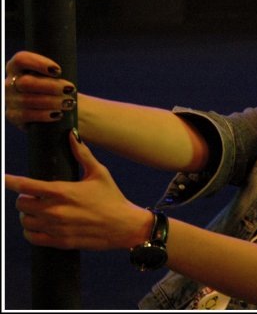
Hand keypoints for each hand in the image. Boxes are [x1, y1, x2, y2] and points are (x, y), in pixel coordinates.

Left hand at [4, 129, 151, 250]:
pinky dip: (31, 231)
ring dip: (28, 215)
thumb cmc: (112, 198)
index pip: (26, 185)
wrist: (124, 226)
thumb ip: (82, 154)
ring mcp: (56, 227)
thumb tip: (72, 135)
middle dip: (24, 199)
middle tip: (34, 197)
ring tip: (37, 211)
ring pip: (25, 221)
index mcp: (63, 191)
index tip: (4, 178)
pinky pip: (32, 238)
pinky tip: (39, 226)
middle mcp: (56, 210)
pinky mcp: (60, 241)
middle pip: (21, 204)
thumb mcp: (99, 173)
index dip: (10, 181)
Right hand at [5, 51, 76, 128]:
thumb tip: (67, 68)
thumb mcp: (52, 75)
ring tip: (69, 103)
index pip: (21, 59)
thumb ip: (54, 70)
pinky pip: (26, 115)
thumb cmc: (55, 87)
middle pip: (27, 82)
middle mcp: (8, 83)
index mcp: (16, 67)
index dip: (38, 63)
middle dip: (51, 86)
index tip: (59, 70)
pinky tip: (58, 114)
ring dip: (52, 101)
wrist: (52, 108)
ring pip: (28, 100)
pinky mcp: (13, 116)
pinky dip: (44, 115)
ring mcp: (9, 100)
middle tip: (70, 89)